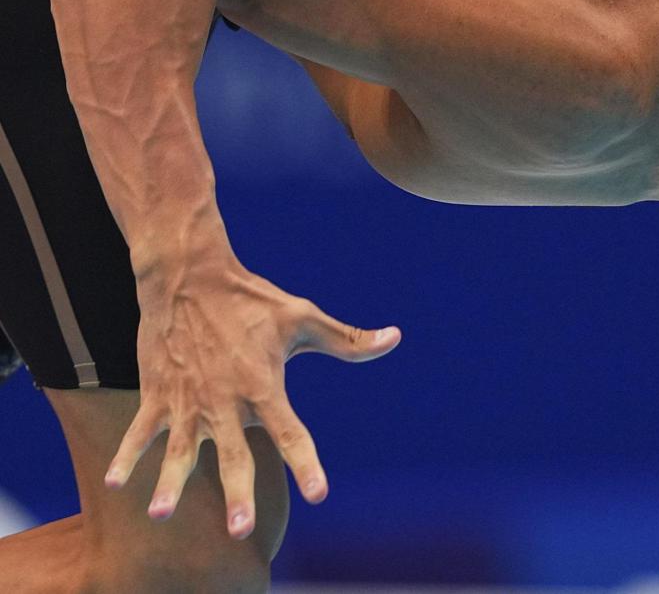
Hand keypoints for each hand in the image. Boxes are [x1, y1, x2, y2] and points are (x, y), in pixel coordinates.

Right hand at [103, 250, 401, 538]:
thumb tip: (395, 338)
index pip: (292, 433)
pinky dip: (128, 456)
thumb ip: (348, 340)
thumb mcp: (302, 317)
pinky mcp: (158, 393)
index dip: (306, 464)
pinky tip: (117, 485)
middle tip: (239, 530)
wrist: (187, 275)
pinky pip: (140, 431)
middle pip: (234, 456)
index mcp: (263, 385)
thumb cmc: (250, 299)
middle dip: (237, 492)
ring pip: (180, 451)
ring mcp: (188, 399)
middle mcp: (225, 399)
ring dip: (170, 483)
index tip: (318, 494)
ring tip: (161, 514)